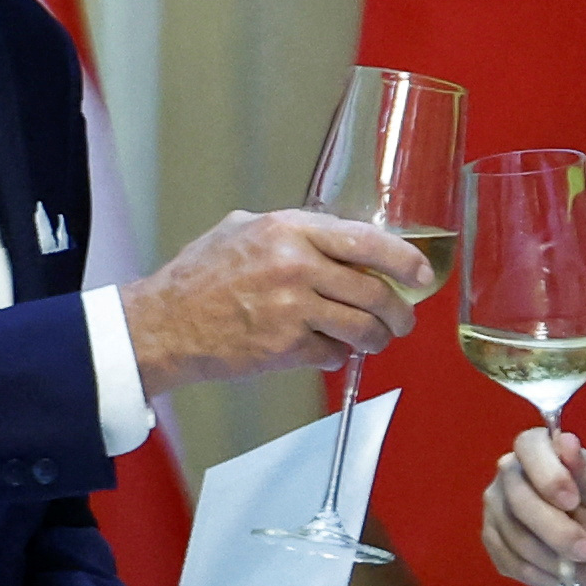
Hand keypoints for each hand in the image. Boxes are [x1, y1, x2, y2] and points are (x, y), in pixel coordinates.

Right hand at [120, 209, 425, 394]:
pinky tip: (326, 351)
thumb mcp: (242, 229)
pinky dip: (336, 356)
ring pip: (362, 327)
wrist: (164, 325)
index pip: (366, 241)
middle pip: (373, 290)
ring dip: (376, 338)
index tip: (421, 273)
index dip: (403, 259)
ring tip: (374, 340)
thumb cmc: (199, 277)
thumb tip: (337, 237)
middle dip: (397, 311)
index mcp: (289, 230)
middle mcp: (296, 266)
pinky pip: (334, 355)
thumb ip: (291, 230)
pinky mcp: (286, 348)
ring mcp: (293, 308)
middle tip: (401, 320)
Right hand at [479, 425, 585, 585]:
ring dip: (554, 561)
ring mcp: (497, 507)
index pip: (528, 448)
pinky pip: (508, 561)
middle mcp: (509, 473)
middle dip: (555, 531)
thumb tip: (567, 442)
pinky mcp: (493, 539)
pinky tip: (565, 580)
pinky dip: (541, 575)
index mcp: (539, 449)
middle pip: (518, 500)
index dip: (547, 475)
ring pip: (514, 536)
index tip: (573, 502)